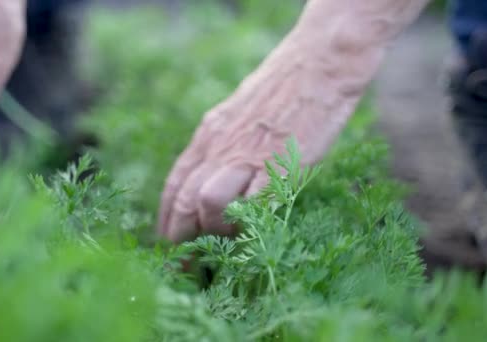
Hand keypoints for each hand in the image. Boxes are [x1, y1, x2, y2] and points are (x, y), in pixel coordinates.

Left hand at [157, 36, 360, 242]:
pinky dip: (251, 225)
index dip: (168, 220)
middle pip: (185, 201)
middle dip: (182, 239)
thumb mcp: (235, 114)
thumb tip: (210, 177)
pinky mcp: (280, 166)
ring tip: (235, 238)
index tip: (169, 243)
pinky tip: (257, 233)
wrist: (317, 65)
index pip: (174, 185)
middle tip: (189, 264)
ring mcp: (248, 157)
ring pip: (208, 204)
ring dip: (218, 230)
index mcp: (209, 135)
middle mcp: (219, 147)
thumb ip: (220, 145)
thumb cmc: (281, 89)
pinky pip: (255, 205)